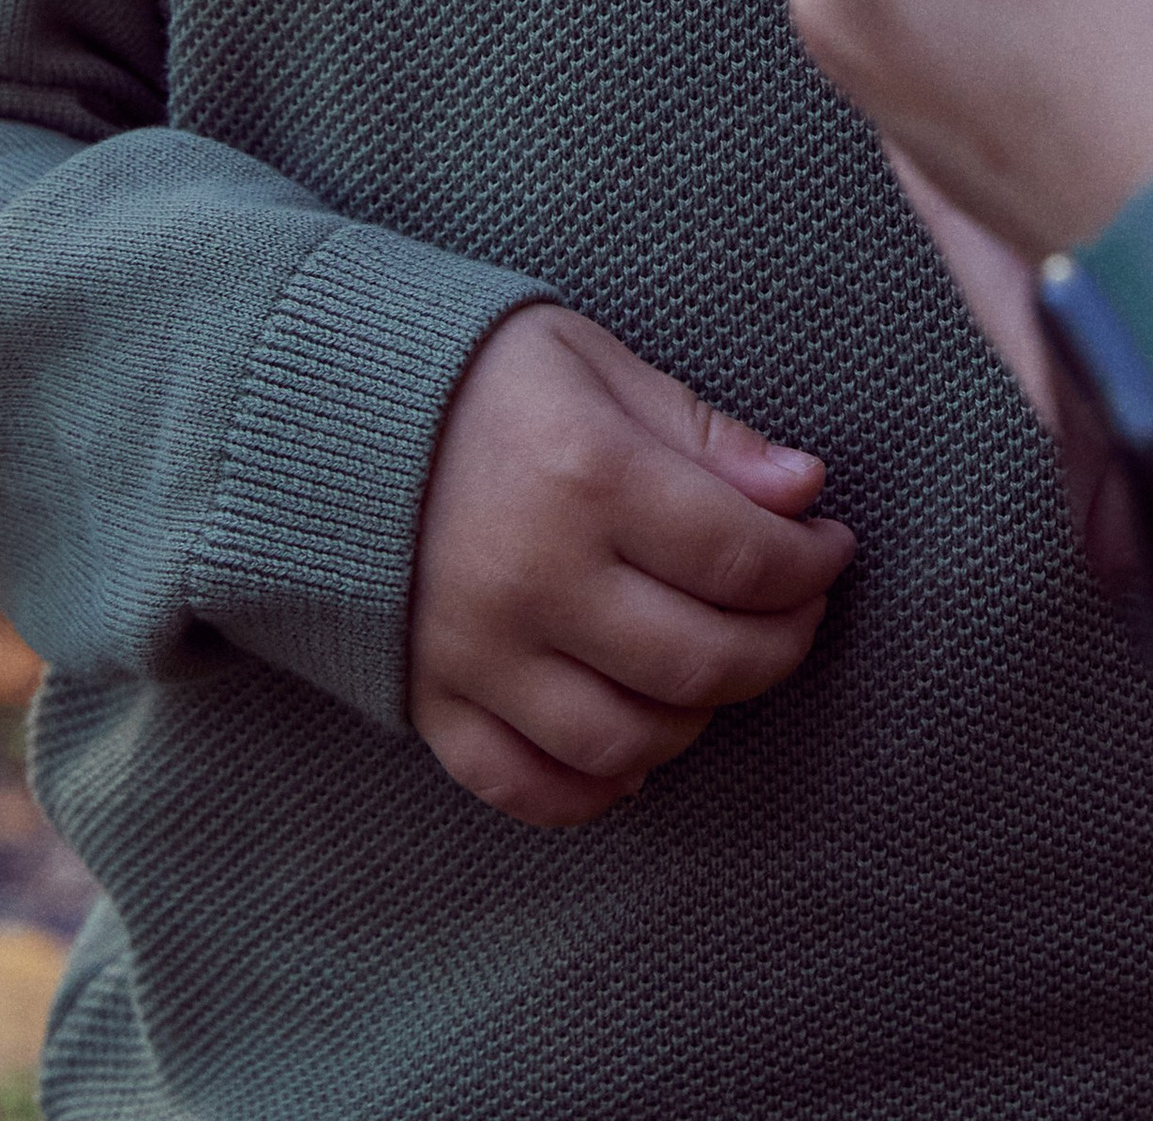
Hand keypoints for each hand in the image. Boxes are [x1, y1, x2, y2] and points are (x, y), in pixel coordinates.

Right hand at [408, 302, 854, 825]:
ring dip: (698, 718)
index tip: (829, 545)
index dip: (809, 563)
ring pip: (626, 742)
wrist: (323, 410)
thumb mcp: (596, 361)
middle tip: (796, 611)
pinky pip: (525, 787)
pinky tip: (633, 751)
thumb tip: (804, 490)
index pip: (740, 555)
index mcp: (586, 476)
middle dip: (778, 646)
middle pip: (699, 660)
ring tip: (717, 667)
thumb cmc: (482, 377)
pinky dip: (592, 791)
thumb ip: (702, 431)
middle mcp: (534, 577)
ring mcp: (479, 652)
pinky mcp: (433, 701)